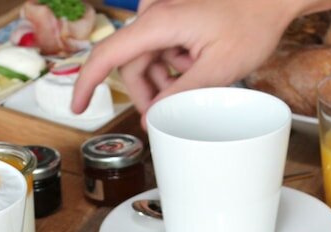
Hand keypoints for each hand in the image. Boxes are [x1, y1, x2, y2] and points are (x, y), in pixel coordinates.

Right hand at [72, 0, 305, 116]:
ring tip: (195, 84)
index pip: (106, 55)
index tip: (78, 107)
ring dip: (164, 80)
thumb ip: (181, 94)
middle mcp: (154, 15)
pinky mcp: (173, 18)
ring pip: (146, 60)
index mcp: (158, 23)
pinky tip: (197, 67)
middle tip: (168, 115)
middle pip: (130, 65)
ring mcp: (164, 15)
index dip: (87, 83)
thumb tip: (153, 117)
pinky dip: (173, 65)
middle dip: (146, 93)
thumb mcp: (218, 69)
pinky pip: (160, 49)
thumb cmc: (252, 23)